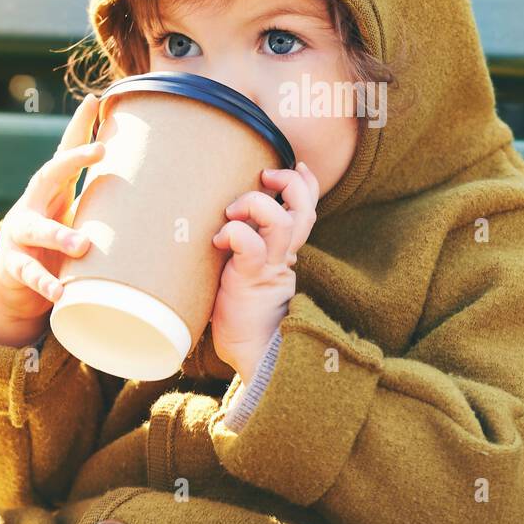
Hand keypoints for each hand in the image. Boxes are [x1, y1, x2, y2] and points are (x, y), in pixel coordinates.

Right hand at [0, 93, 105, 345]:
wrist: (14, 283)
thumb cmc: (55, 242)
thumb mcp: (76, 217)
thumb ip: (101, 202)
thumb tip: (151, 181)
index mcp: (51, 191)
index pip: (63, 153)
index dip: (78, 127)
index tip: (95, 101)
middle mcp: (32, 205)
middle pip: (48, 175)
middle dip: (72, 160)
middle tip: (100, 150)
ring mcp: (19, 235)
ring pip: (37, 229)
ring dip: (60, 235)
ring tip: (83, 245)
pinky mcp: (14, 266)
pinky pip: (29, 273)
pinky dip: (46, 283)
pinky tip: (60, 292)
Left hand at [209, 161, 319, 381]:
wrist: (252, 358)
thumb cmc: (242, 319)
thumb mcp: (244, 274)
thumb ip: (243, 251)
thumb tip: (217, 228)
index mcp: (284, 253)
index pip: (306, 210)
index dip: (306, 185)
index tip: (298, 166)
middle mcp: (283, 257)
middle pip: (303, 210)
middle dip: (291, 184)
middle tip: (268, 177)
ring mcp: (270, 268)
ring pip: (282, 222)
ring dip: (258, 205)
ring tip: (234, 211)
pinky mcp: (253, 280)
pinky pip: (252, 246)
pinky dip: (237, 233)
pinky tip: (220, 237)